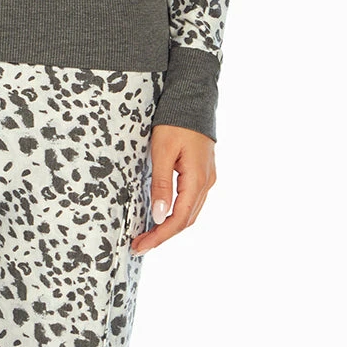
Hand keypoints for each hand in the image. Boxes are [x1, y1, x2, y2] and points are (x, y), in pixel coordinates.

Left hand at [129, 124, 215, 252]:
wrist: (192, 101)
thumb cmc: (175, 123)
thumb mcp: (162, 152)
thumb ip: (161, 185)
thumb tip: (160, 215)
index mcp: (197, 180)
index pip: (179, 219)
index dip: (160, 236)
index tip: (141, 246)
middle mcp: (206, 183)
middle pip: (185, 220)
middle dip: (162, 236)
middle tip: (140, 246)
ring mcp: (206, 179)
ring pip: (189, 213)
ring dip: (169, 227)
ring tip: (148, 236)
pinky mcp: (202, 174)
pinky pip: (190, 202)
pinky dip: (176, 214)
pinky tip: (162, 217)